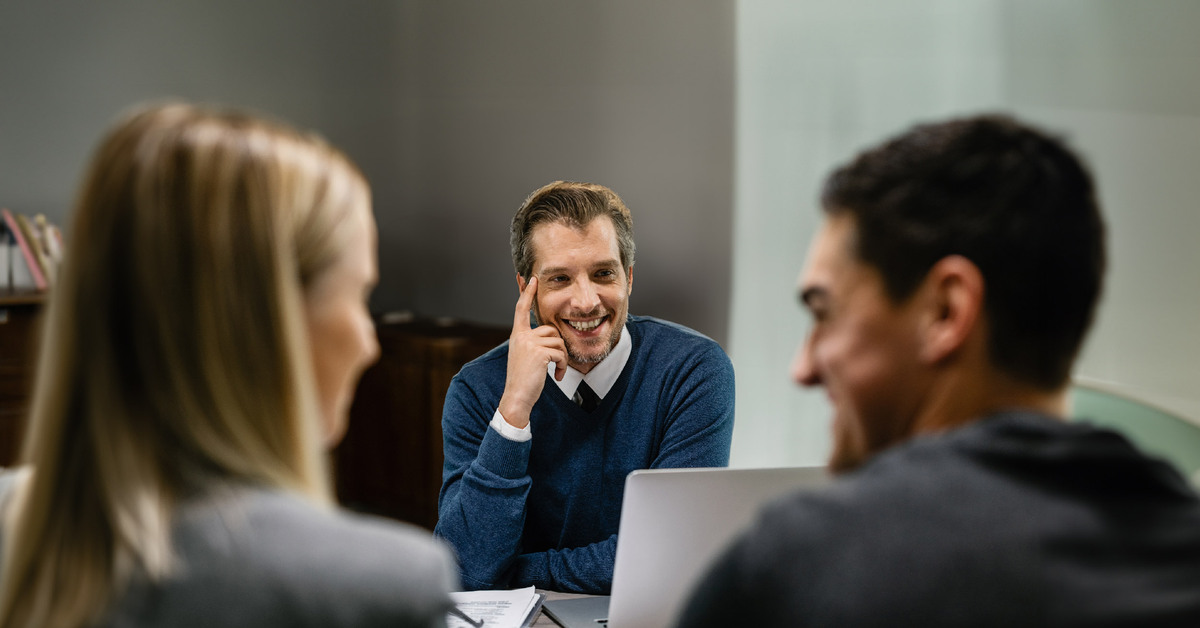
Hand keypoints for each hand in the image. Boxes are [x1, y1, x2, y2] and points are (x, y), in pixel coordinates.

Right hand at [498, 276, 565, 427]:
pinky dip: (563, 365)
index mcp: (517, 335)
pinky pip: (560, 353)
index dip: (527, 292)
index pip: (522, 309)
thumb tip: (551, 336)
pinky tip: (556, 376)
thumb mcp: (525, 356)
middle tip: (557, 364)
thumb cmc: (524, 379)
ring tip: (556, 371)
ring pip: (558, 342)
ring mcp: (529, 343)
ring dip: (562, 358)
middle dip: (559, 346)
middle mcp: (521, 336)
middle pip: (551, 329)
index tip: (531, 278)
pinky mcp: (539, 352)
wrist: (517, 397)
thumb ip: (534, 342)